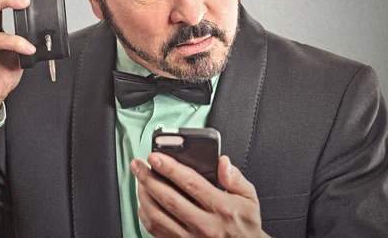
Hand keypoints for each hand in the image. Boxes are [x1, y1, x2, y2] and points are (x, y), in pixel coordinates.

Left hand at [131, 153, 270, 237]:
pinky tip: (143, 202)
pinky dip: (145, 215)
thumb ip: (235, 178)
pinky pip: (156, 231)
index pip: (190, 183)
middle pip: (169, 198)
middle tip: (138, 165)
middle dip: (149, 178)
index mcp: (221, 208)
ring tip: (139, 180)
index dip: (169, 168)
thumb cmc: (244, 225)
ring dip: (144, 196)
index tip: (155, 156)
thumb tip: (222, 161)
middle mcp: (204, 224)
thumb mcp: (250, 198)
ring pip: (158, 216)